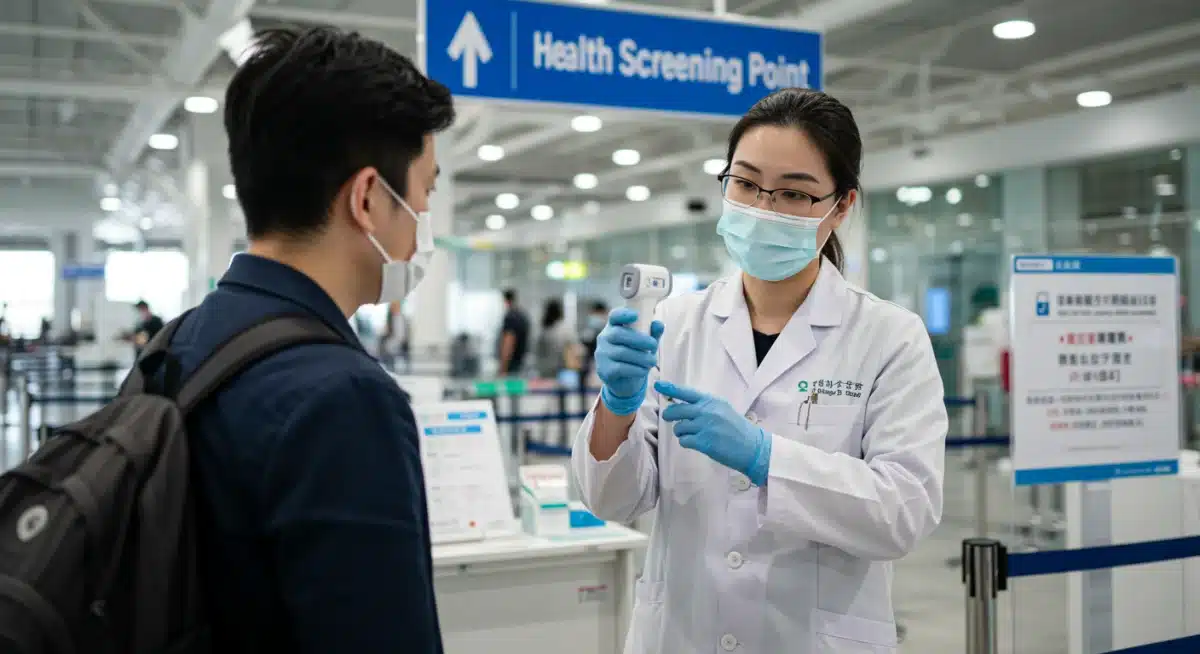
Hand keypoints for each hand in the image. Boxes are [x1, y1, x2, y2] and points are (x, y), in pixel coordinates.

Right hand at [595, 308, 663, 415]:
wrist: (626, 383)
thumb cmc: (636, 357)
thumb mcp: (646, 345)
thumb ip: (652, 334)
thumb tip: (658, 324)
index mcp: (614, 327)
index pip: (614, 316)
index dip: (623, 314)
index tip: (636, 316)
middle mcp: (604, 338)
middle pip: (618, 334)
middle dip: (639, 339)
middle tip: (654, 345)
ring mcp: (601, 354)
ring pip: (621, 352)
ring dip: (641, 357)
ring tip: (652, 361)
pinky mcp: (604, 370)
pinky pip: (620, 368)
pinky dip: (636, 369)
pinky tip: (644, 371)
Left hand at [656, 381, 771, 485]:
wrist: (752, 447)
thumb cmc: (737, 429)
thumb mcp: (723, 410)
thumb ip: (705, 407)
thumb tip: (683, 406)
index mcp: (712, 402)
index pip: (686, 393)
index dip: (670, 389)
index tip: (658, 385)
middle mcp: (707, 412)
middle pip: (676, 410)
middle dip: (669, 415)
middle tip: (668, 418)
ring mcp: (705, 427)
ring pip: (678, 427)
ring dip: (681, 432)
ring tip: (692, 435)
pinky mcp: (704, 442)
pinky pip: (684, 441)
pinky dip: (686, 442)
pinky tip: (696, 443)